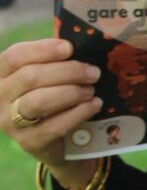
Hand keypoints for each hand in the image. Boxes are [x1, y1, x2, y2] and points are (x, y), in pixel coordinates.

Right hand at [0, 37, 101, 176]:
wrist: (56, 143)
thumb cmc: (52, 100)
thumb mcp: (47, 79)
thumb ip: (54, 63)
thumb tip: (76, 46)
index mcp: (1, 75)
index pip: (15, 57)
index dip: (43, 50)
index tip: (69, 48)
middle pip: (30, 77)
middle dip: (67, 72)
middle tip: (92, 72)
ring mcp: (10, 122)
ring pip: (39, 101)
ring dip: (71, 92)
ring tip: (91, 90)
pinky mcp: (28, 142)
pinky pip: (55, 125)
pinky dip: (79, 113)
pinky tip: (94, 105)